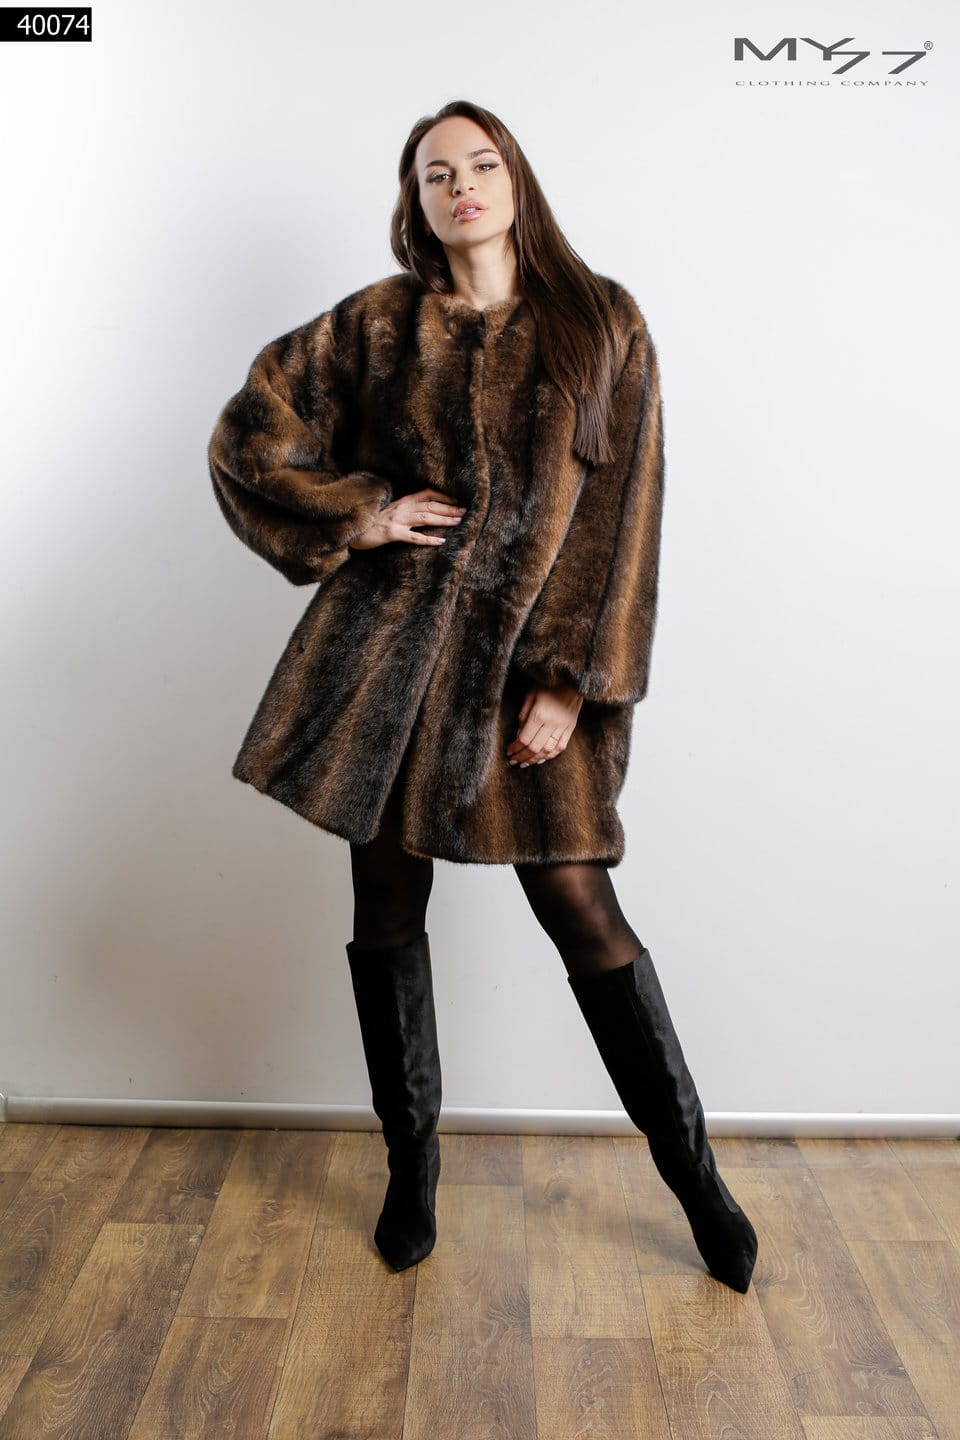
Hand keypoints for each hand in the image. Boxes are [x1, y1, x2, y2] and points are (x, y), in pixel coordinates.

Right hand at [348, 487, 465, 550]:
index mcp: (401, 502)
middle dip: (450, 508)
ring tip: (459, 522)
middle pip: (430, 506)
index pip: (426, 493)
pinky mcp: (392, 534)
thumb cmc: (370, 522)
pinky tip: (441, 541)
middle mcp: (401, 508)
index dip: (443, 496)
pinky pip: (414, 537)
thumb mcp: (389, 511)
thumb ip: (404, 509)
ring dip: (444, 519)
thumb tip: (422, 511)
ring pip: (426, 517)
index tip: (457, 500)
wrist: (352, 529)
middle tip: (466, 511)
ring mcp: (397, 521)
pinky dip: (428, 539)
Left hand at [506, 684, 583, 766]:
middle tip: (513, 761)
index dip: (515, 748)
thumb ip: (523, 714)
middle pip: (535, 748)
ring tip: (525, 763)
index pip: (524, 739)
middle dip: (522, 757)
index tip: (508, 752)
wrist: (573, 678)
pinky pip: (561, 747)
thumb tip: (518, 734)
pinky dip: (550, 756)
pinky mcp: (571, 728)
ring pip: (547, 750)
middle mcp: (552, 723)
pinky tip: (542, 759)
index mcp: (539, 714)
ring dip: (535, 760)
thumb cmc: (548, 683)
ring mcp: (563, 727)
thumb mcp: (530, 694)